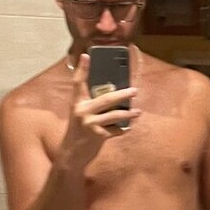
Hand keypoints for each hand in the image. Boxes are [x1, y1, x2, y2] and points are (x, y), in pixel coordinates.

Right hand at [58, 54, 137, 171]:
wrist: (72, 154)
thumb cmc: (79, 131)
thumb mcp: (80, 115)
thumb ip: (91, 104)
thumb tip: (114, 95)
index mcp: (77, 103)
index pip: (78, 83)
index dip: (82, 69)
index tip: (87, 56)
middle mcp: (82, 111)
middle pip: (106, 99)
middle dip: (123, 94)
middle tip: (134, 90)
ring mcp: (90, 124)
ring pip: (115, 115)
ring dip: (129, 114)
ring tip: (138, 112)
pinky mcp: (98, 135)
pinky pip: (116, 130)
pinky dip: (121, 130)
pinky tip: (124, 129)